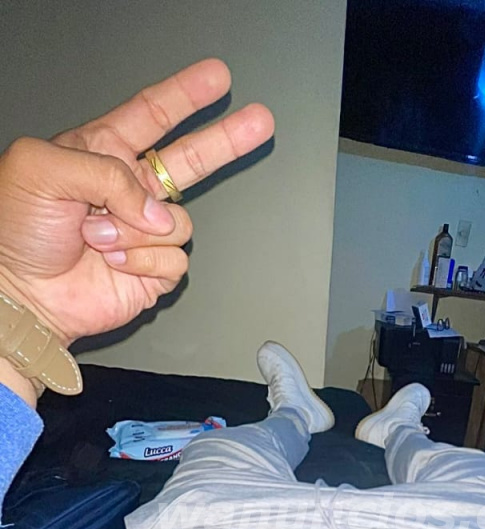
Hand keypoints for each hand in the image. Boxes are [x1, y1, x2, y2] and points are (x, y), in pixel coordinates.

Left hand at [0, 59, 273, 345]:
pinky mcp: (153, 271)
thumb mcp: (41, 168)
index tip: (216, 79)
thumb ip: (105, 170)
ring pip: (179, 222)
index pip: (151, 115)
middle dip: (225, 140)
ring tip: (96, 238)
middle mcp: (129, 191)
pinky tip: (114, 264)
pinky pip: (175, 260)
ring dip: (137, 232)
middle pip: (190, 159)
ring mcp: (144, 232)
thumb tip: (154, 207)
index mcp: (101, 153)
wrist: (20, 291)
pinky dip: (144, 262)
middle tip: (259, 122)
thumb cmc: (16, 228)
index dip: (185, 95)